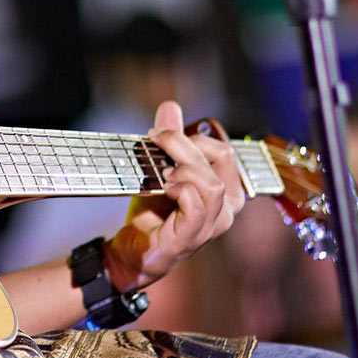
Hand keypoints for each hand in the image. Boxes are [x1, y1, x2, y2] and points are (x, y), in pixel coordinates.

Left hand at [104, 101, 246, 289]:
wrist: (130, 252)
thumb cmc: (152, 214)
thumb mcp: (159, 171)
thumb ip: (169, 141)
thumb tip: (170, 106)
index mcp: (225, 192)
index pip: (225, 151)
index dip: (197, 136)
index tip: (164, 133)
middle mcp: (226, 211)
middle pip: (218, 160)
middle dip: (185, 143)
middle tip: (155, 138)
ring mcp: (211, 227)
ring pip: (210, 184)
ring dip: (183, 166)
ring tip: (159, 168)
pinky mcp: (191, 238)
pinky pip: (197, 206)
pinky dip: (180, 189)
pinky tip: (163, 186)